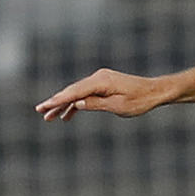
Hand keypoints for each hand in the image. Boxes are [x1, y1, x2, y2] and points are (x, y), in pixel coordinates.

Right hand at [36, 68, 164, 120]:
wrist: (155, 91)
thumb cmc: (140, 100)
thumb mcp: (118, 106)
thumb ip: (96, 104)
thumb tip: (77, 104)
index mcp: (101, 81)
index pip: (74, 92)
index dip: (57, 100)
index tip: (44, 106)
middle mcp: (98, 77)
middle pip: (72, 91)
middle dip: (55, 102)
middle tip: (40, 112)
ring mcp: (100, 80)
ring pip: (77, 93)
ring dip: (64, 105)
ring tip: (49, 118)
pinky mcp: (103, 85)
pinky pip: (86, 94)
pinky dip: (77, 104)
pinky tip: (67, 116)